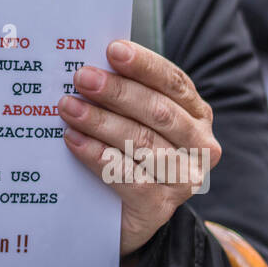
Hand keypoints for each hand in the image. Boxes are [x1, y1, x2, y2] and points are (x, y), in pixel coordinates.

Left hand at [59, 40, 220, 256]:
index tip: (113, 50)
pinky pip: (128, 176)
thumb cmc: (127, 154)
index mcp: (196, 114)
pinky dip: (97, 155)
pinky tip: (73, 140)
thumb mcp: (133, 120)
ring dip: (101, 122)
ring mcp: (183, 178)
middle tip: (82, 77)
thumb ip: (124, 94)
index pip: (173, 82)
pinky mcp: (160, 207)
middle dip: (117, 92)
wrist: (124, 216)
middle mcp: (199, 145)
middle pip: (158, 111)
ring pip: (142, 142)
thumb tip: (89, 62)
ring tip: (68, 107)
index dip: (144, 65)